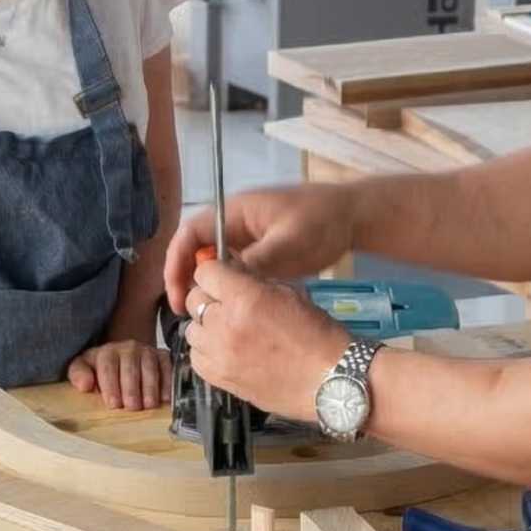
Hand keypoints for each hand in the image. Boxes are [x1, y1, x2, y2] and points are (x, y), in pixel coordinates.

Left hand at [67, 340, 172, 410]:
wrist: (123, 357)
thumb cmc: (101, 369)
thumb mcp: (83, 368)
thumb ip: (78, 374)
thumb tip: (84, 385)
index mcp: (107, 352)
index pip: (108, 367)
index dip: (111, 386)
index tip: (113, 404)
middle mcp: (128, 348)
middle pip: (131, 368)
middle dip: (131, 388)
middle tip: (132, 407)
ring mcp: (147, 351)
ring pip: (150, 368)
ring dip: (150, 387)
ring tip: (149, 405)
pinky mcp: (163, 356)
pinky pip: (167, 367)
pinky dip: (168, 382)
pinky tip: (166, 398)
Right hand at [165, 183, 356, 315]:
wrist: (353, 217)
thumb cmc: (322, 220)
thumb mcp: (289, 241)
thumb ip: (257, 260)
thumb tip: (225, 283)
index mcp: (235, 213)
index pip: (190, 233)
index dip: (176, 261)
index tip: (177, 292)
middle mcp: (234, 226)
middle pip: (196, 251)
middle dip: (186, 279)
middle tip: (187, 312)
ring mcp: (247, 241)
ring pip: (214, 265)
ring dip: (206, 287)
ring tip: (204, 317)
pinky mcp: (260, 255)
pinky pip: (234, 273)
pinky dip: (227, 291)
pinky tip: (231, 312)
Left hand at [183, 259, 350, 420]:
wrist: (329, 380)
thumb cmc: (318, 334)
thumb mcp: (290, 294)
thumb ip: (255, 284)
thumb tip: (233, 276)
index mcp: (245, 298)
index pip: (206, 272)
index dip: (215, 272)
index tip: (223, 277)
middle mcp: (224, 325)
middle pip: (194, 300)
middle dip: (210, 297)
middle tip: (228, 304)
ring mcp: (219, 355)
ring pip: (192, 330)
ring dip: (207, 326)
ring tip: (228, 331)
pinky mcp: (220, 379)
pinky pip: (196, 358)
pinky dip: (206, 352)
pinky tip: (226, 351)